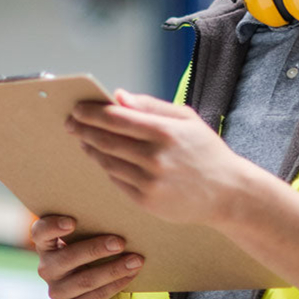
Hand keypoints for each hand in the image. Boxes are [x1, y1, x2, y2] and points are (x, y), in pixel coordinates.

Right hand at [31, 214, 142, 298]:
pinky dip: (116, 284)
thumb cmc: (100, 259)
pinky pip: (95, 297)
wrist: (108, 298)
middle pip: (67, 258)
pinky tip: (131, 275)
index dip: (52, 226)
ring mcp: (57, 292)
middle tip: (121, 242)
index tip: (73, 221)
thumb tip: (119, 216)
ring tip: (136, 260)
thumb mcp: (93, 242)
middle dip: (95, 249)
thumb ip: (95, 229)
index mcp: (48, 246)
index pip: (40, 233)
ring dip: (114, 269)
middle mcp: (47, 269)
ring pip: (85, 280)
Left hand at [66, 89, 254, 226]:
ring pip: (107, 162)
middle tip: (71, 123)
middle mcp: (155, 157)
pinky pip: (116, 181)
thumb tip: (118, 96)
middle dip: (83, 129)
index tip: (78, 108)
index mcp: (165, 131)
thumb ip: (151, 106)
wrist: (227, 192)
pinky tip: (103, 159)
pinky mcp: (146, 201)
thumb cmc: (206, 151)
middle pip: (105, 140)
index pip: (116, 118)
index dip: (92, 112)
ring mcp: (149, 182)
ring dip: (91, 148)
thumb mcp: (186, 119)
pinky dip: (106, 168)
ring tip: (84, 139)